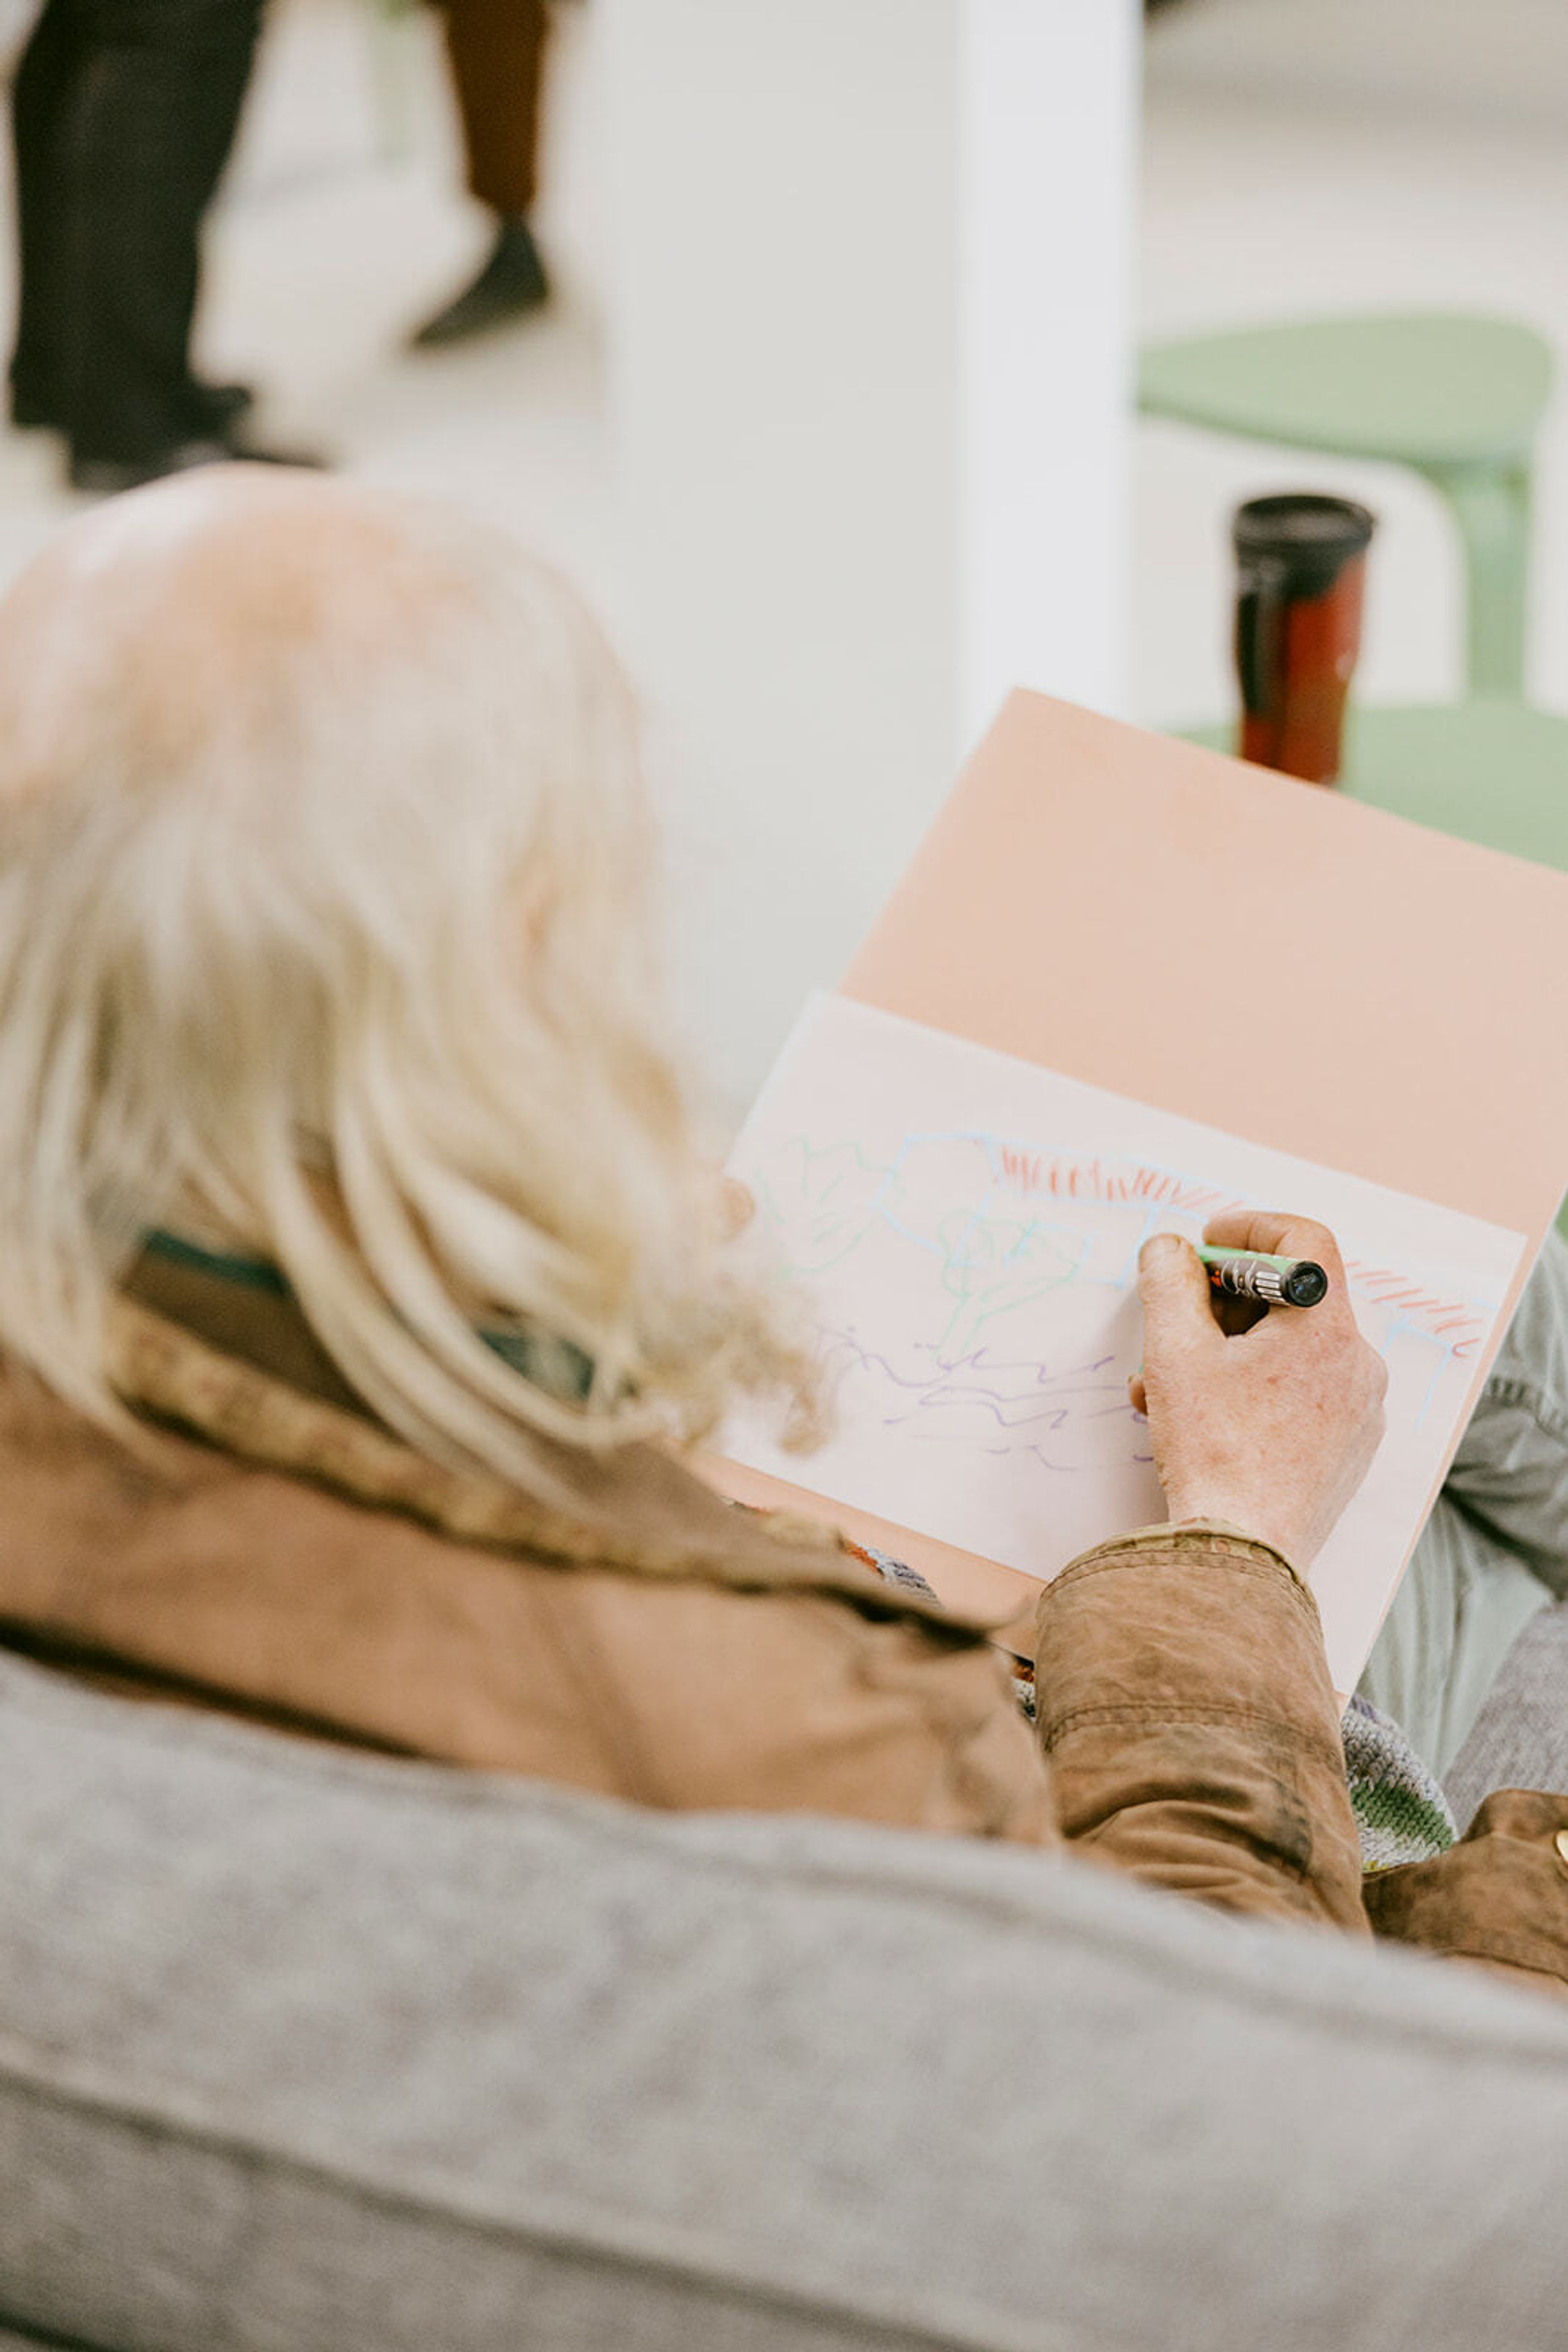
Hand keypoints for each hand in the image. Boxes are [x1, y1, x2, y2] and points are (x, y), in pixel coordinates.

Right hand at [1131, 1210, 1386, 1568]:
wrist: (1242, 1551)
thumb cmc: (1215, 1452)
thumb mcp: (1175, 1351)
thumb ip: (1169, 1282)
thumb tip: (1170, 1249)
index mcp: (1328, 1330)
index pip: (1305, 1240)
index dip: (1251, 1227)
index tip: (1208, 1242)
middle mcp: (1358, 1365)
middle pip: (1293, 1299)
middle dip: (1223, 1302)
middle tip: (1176, 1316)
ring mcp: (1359, 1412)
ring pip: (1290, 1353)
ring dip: (1226, 1352)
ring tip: (1167, 1384)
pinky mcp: (1348, 1450)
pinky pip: (1300, 1395)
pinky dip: (1252, 1390)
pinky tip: (1200, 1418)